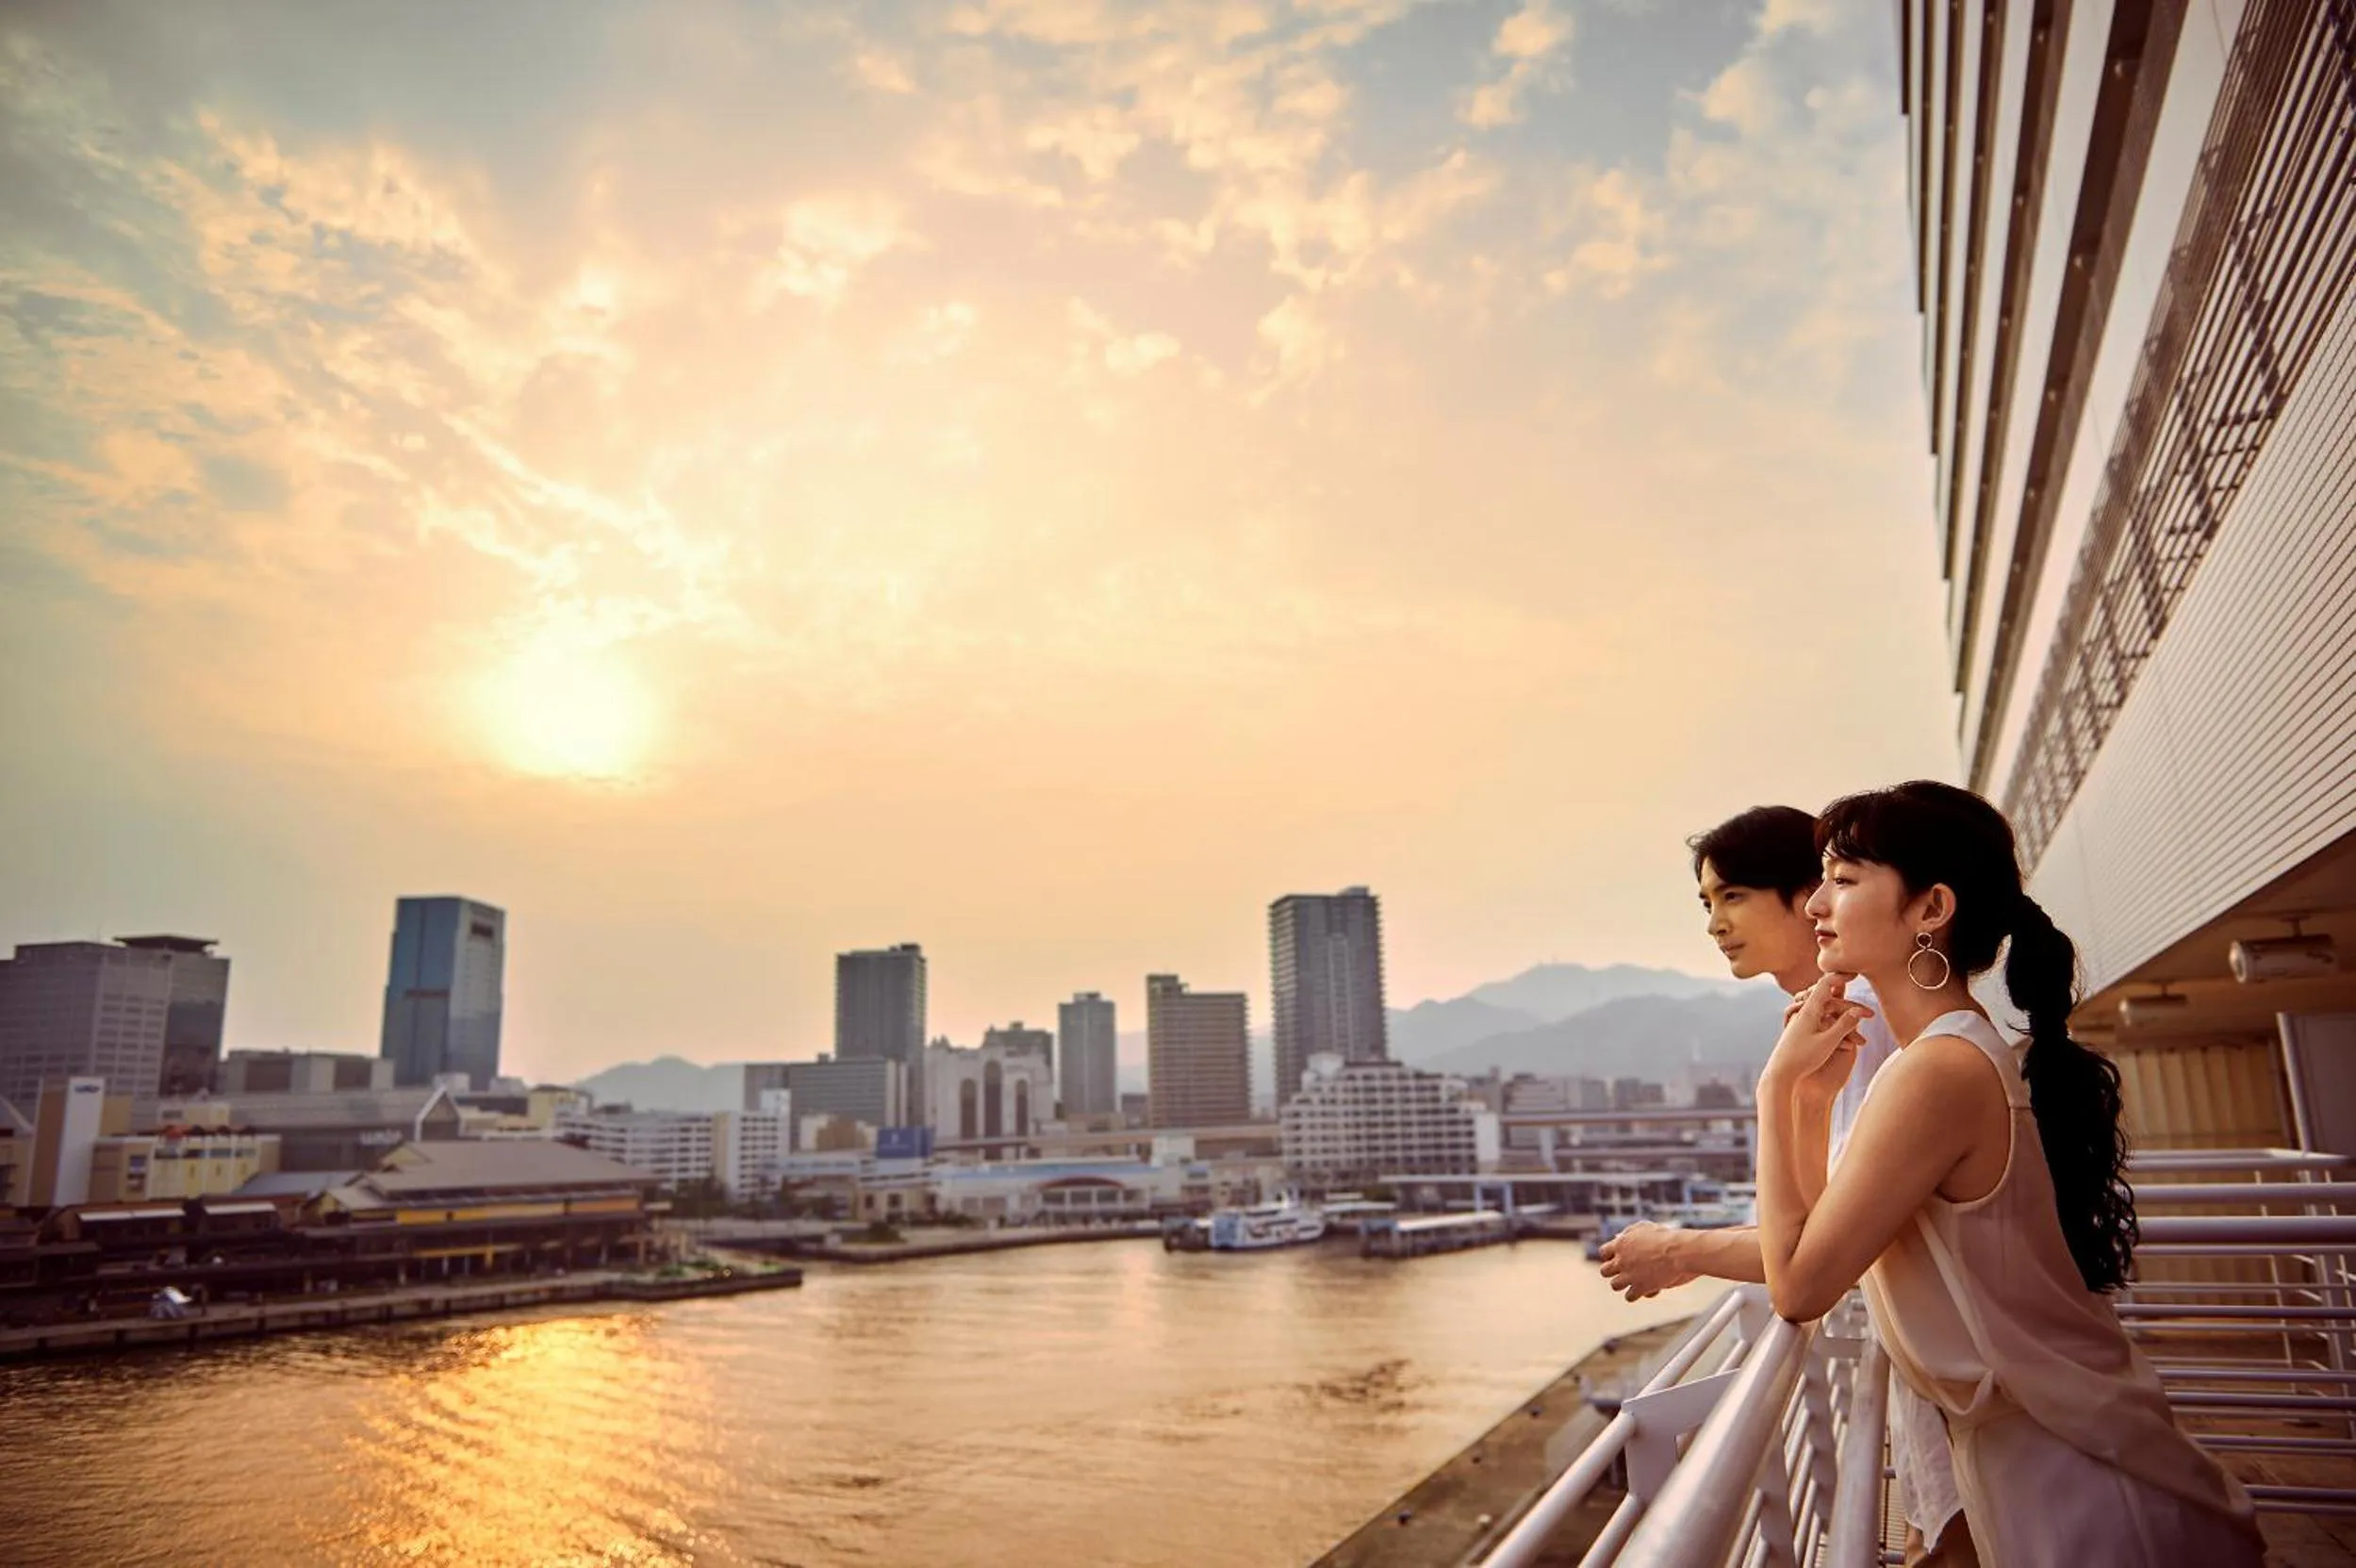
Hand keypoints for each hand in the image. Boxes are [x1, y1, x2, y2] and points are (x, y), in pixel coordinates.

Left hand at [1597, 1222, 1697, 1300]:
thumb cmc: (1667, 1237)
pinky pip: (1630, 1297)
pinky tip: (1649, 1288)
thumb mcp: (1645, 1228)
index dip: (1611, 1256)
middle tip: (1627, 1271)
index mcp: (1621, 1244)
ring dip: (1625, 1284)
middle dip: (1615, 1272)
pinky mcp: (1640, 1287)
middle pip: (1605, 1271)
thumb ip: (1629, 1232)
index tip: (1619, 1258)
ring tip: (1637, 1281)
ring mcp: (1629, 1275)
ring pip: (1615, 1285)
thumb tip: (1617, 1236)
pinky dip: (1638, 1294)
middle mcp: (1621, 1260)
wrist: (1681, 1251)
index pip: (1603, 1252)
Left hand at [1769, 974, 1870, 1099]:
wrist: (1780, 1075)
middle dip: (1852, 1008)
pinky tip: (1849, 1048)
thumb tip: (1858, 1010)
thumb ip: (1844, 1025)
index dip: (1839, 976)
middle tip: (1872, 1015)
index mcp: (1809, 1011)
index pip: (1825, 985)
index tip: (1854, 973)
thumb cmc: (1802, 1058)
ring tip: (1862, 1043)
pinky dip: (1837, 1035)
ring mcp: (1804, 1024)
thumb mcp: (1828, 1042)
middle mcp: (1805, 1014)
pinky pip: (1824, 1028)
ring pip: (1830, 1018)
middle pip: (1832, 1003)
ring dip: (1847, 1027)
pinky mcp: (1804, 1035)